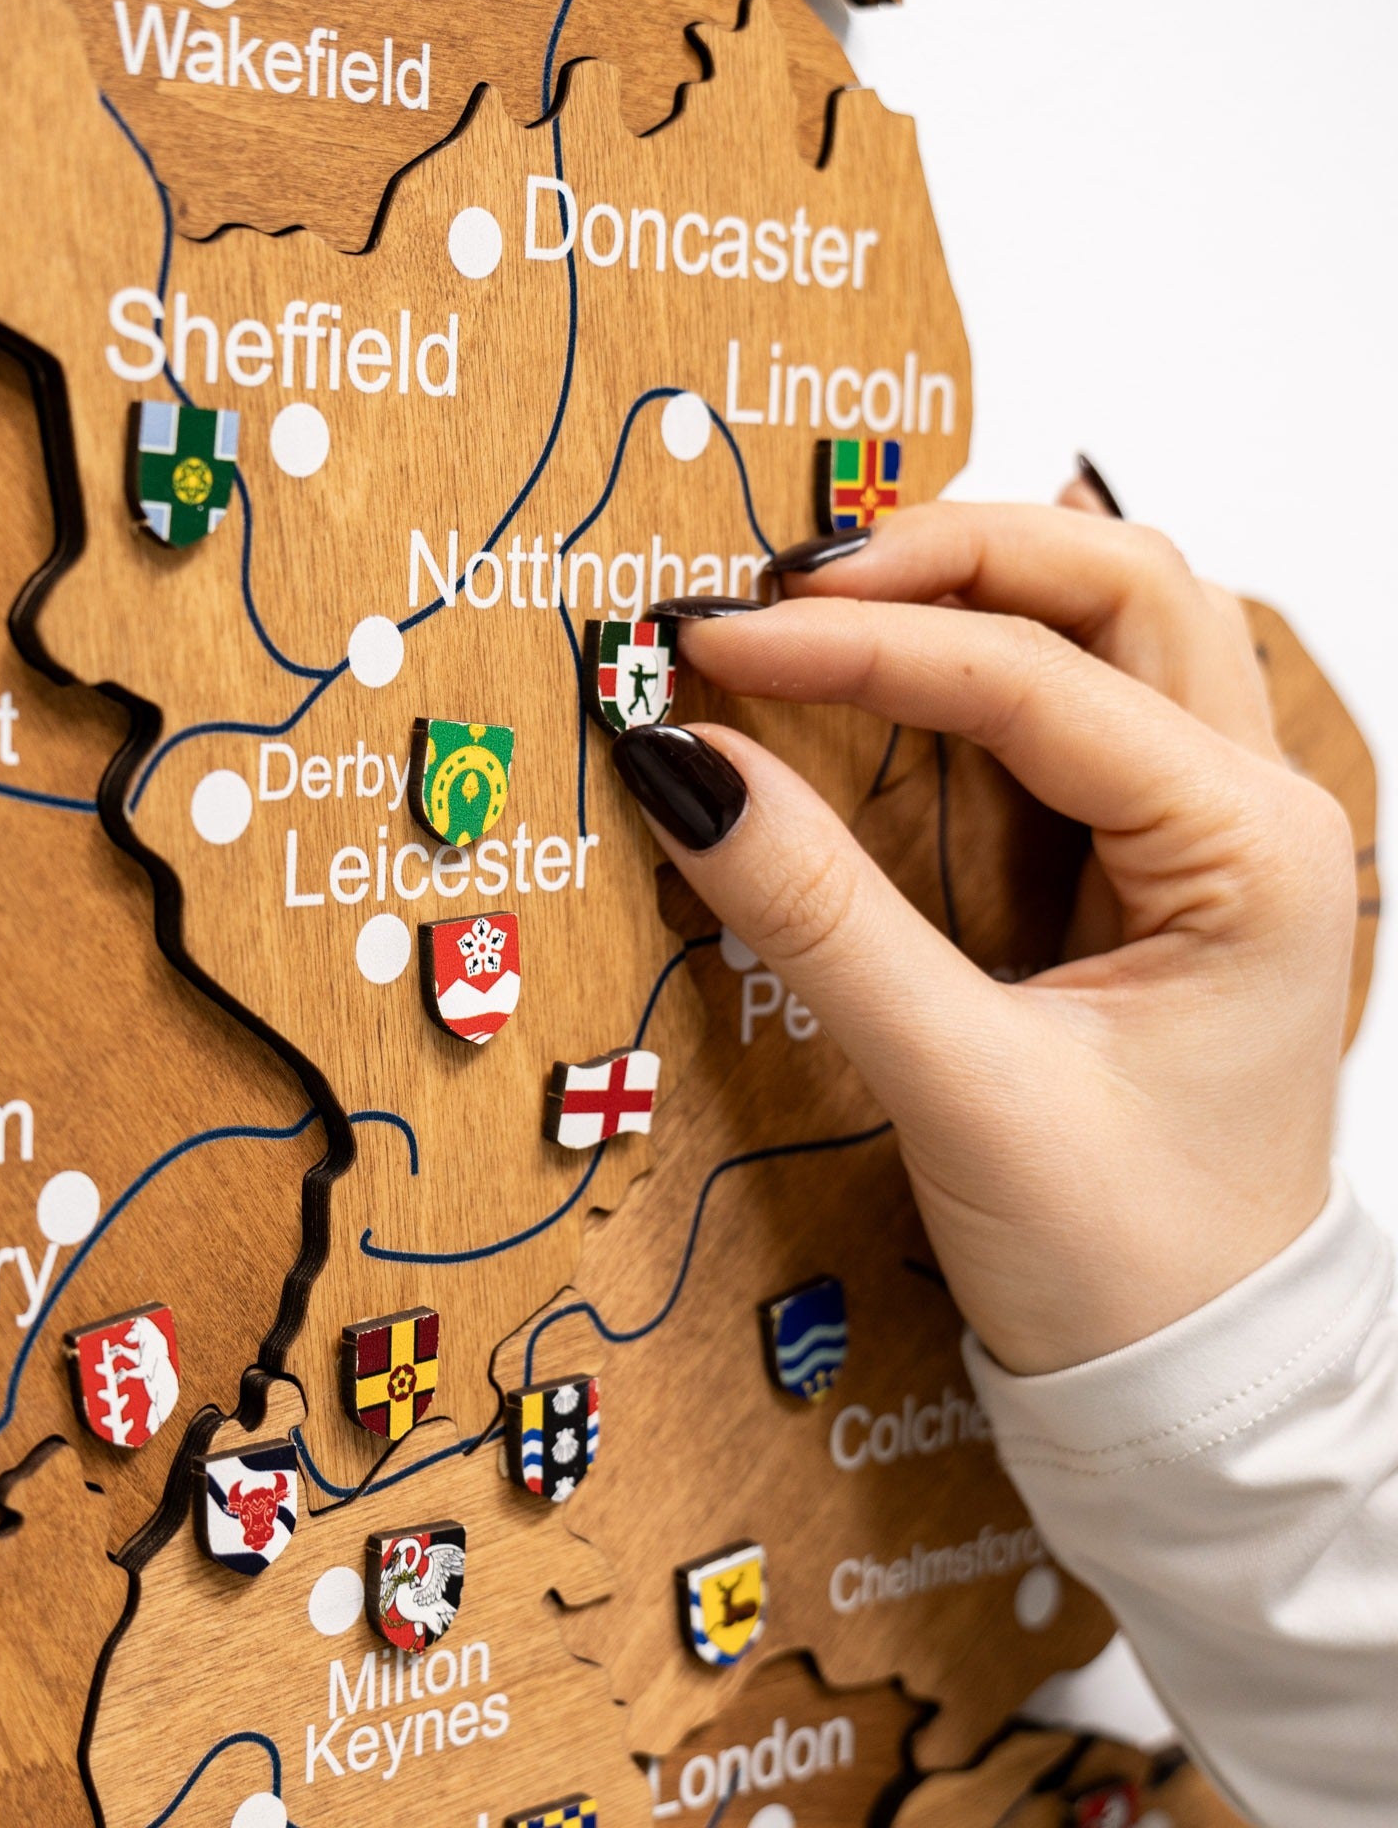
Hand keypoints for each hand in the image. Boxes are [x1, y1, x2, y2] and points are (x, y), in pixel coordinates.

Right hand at [615, 491, 1358, 1375]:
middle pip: (1114, 583)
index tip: (715, 645)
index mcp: (1247, 853)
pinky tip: (886, 669)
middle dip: (946, 556)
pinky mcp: (1145, 861)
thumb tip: (685, 770)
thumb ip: (822, 920)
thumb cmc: (1125, 1258)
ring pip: (1108, 622)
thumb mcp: (961, 1088)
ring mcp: (1205, 827)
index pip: (1035, 680)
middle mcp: (1249, 808)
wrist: (1198, 1377)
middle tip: (784, 584)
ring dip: (971, 587)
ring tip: (823, 603)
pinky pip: (1071, 705)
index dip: (861, 645)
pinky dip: (974, 662)